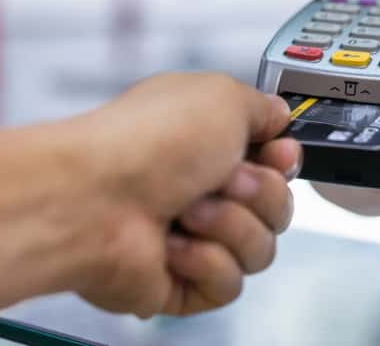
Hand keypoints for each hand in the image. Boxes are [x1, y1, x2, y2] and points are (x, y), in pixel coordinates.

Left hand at [48, 73, 300, 317]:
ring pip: (260, 248)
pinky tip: (173, 246)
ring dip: (230, 226)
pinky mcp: (182, 282)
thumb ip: (262, 106)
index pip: (274, 162)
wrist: (95, 198)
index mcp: (208, 142)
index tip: (278, 155)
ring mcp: (192, 237)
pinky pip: (229, 283)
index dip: (284, 162)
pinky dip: (206, 261)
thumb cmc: (150, 141)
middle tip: (223, 179)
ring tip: (188, 212)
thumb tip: (277, 115)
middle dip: (260, 193)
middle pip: (277, 207)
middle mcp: (201, 187)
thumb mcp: (223, 96)